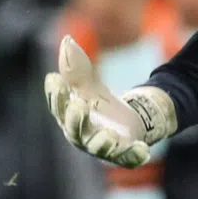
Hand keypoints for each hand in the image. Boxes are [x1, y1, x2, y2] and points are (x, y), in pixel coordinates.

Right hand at [44, 36, 177, 166]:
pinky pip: (129, 158)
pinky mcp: (125, 154)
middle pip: (75, 130)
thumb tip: (66, 40)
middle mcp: (82, 137)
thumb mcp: (89, 86)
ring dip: (103, 142)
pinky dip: (135, 155)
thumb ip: (77, 67)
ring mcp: (104, 148)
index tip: (54, 78)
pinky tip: (143, 149)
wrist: (129, 122)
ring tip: (108, 134)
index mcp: (69, 119)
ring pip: (100, 149)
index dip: (55, 95)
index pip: (58, 108)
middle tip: (79, 103)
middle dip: (76, 119)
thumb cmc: (101, 106)